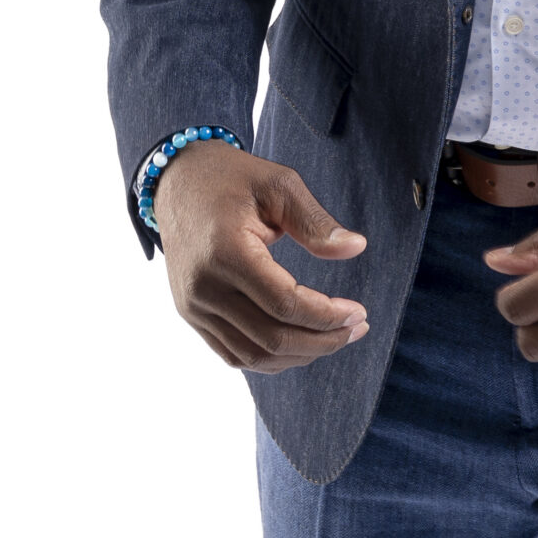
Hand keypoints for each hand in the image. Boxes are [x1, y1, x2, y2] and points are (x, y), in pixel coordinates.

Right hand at [155, 142, 368, 373]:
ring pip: (253, 356)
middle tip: (357, 328)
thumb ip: (316, 223)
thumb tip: (357, 248)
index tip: (359, 312)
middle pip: (271, 338)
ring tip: (335, 337)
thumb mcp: (279, 185)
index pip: (284, 304)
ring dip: (300, 355)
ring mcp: (194, 307)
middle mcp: (204, 288)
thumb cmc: (232, 178)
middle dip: (322, 340)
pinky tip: (301, 344)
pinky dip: (271, 358)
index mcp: (226, 253)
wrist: (178, 182)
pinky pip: (233, 354)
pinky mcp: (191, 314)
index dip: (327, 316)